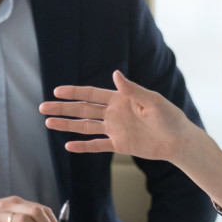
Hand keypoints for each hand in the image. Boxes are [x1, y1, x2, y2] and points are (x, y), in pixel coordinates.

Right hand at [39, 70, 199, 161]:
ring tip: (48, 123)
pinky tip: (68, 145)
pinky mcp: (120, 145)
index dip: (74, 92)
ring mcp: (116, 129)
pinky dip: (83, 146)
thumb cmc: (170, 117)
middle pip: (83, 109)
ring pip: (86, 126)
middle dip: (63, 108)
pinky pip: (97, 145)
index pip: (92, 94)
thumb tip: (115, 74)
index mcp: (121, 99)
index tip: (57, 91)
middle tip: (43, 107)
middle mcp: (115, 113)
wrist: (178, 141)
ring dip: (68, 125)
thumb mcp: (153, 101)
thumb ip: (133, 90)